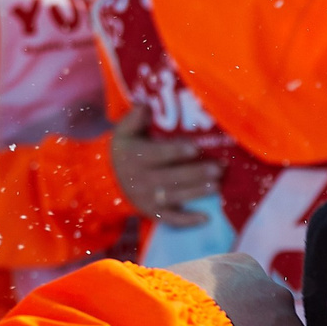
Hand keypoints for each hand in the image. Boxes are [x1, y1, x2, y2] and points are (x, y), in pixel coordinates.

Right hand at [110, 108, 222, 227]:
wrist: (108, 180)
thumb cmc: (125, 151)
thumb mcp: (124, 132)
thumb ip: (135, 118)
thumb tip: (146, 104)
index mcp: (136, 158)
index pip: (157, 154)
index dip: (176, 152)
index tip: (195, 148)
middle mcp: (141, 180)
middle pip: (171, 177)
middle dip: (196, 173)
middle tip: (218, 168)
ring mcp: (148, 199)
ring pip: (174, 197)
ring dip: (197, 192)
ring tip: (217, 185)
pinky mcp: (153, 213)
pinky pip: (171, 219)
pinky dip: (187, 220)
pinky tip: (206, 218)